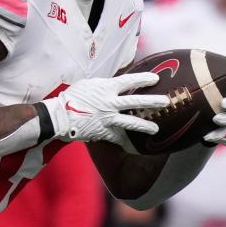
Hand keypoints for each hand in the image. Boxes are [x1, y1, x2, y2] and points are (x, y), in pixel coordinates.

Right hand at [44, 73, 169, 146]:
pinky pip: (117, 138)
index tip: (156, 78)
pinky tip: (134, 147)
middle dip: (152, 101)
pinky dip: (125, 143)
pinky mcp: (103, 132)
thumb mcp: (88, 85)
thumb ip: (103, 86)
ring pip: (131, 122)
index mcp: (106, 88)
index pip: (129, 80)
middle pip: (136, 101)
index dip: (143, 78)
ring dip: (145, 126)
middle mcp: (110, 102)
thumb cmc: (71, 98)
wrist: (59, 116)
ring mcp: (108, 118)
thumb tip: (113, 86)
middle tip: (166, 102)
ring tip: (156, 129)